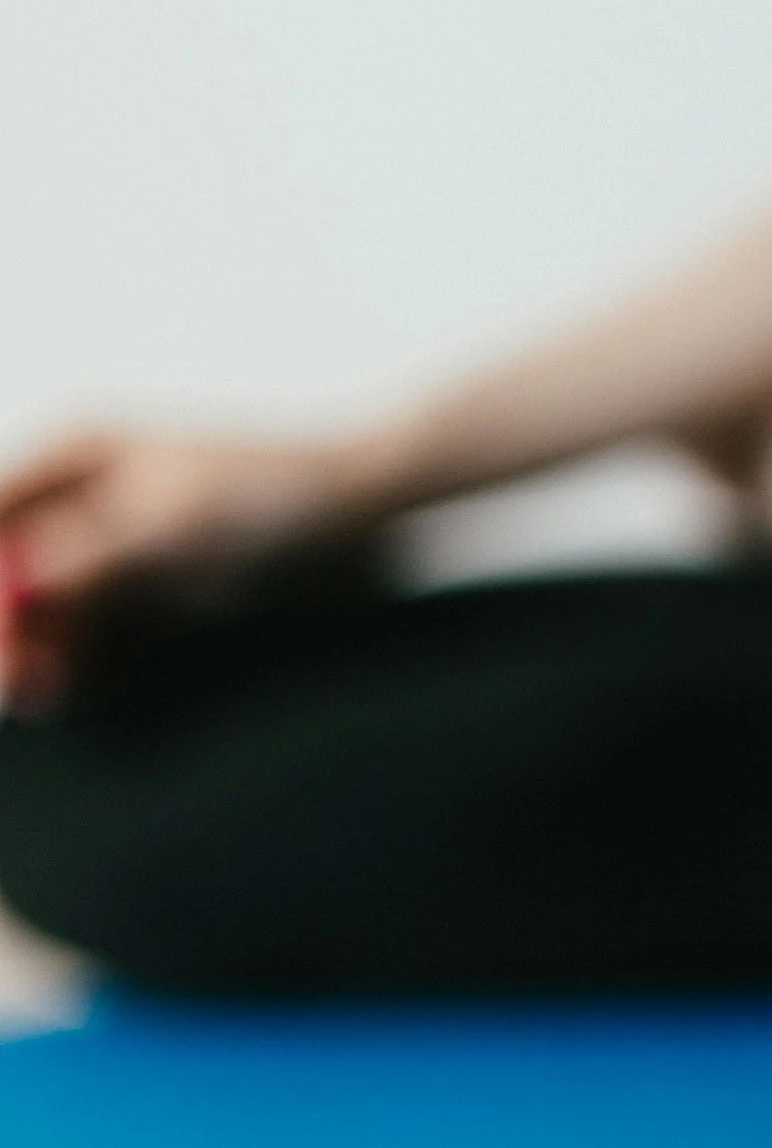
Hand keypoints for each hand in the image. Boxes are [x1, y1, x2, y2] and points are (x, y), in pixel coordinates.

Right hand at [0, 431, 360, 704]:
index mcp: (74, 454)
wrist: (360, 509)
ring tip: (41, 693)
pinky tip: (75, 687)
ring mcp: (115, 543)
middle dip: (6, 622)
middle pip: (10, 566)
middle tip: (14, 683)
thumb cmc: (272, 492)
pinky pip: (94, 629)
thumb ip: (86, 558)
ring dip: (37, 646)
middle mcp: (82, 496)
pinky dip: (80, 657)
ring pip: (47, 604)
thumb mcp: (171, 524)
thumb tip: (16, 592)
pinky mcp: (151, 587)